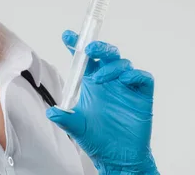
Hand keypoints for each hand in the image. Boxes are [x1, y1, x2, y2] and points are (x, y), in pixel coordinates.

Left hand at [46, 30, 158, 174]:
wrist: (118, 157)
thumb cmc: (97, 139)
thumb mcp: (77, 127)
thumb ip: (65, 118)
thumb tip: (50, 112)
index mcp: (91, 81)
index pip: (84, 58)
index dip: (77, 45)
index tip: (67, 36)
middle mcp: (109, 79)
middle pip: (106, 54)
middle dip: (99, 47)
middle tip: (89, 48)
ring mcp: (126, 86)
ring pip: (123, 63)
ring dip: (111, 66)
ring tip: (99, 78)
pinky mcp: (142, 95)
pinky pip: (143, 78)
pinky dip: (134, 75)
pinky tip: (124, 80)